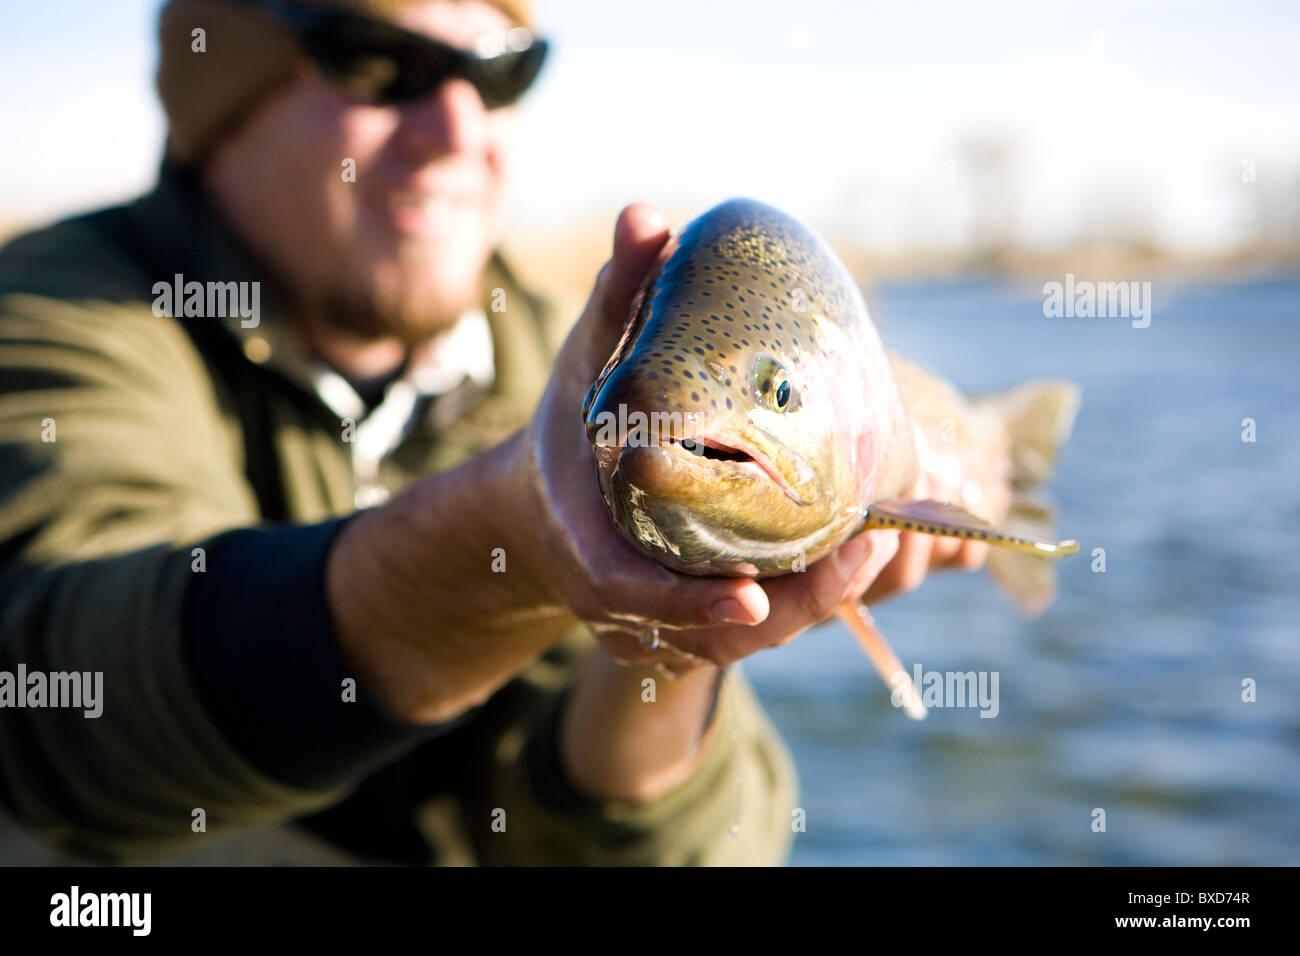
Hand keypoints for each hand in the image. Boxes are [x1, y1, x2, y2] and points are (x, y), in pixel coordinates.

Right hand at [515, 203, 912, 669]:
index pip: (638, 597)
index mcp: (592, 553)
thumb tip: (648, 216)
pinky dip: (806, 606)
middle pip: (716, 633)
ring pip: (746, 640)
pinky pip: (754, 630)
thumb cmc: (568, 428)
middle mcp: (629, 604)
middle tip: (868, 549)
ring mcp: (663, 623)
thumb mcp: (584, 364)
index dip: (692, 605)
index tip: (751, 596)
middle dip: (796, 607)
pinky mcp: (693, 623)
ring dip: (816, 608)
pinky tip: (861, 561)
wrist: (544, 502)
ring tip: (881, 548)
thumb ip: (616, 299)